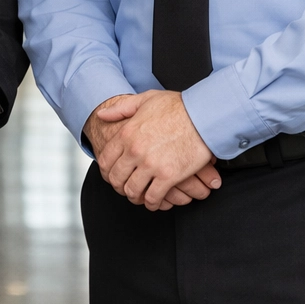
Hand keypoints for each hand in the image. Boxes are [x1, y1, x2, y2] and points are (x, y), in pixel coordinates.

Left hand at [86, 91, 220, 210]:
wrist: (203, 115)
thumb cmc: (177, 107)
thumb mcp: (144, 100)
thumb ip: (120, 109)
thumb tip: (101, 114)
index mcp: (127, 133)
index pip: (105, 161)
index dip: (106, 172)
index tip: (112, 176)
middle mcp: (135, 151)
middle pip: (117, 179)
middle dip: (119, 186)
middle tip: (125, 188)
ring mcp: (151, 165)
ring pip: (133, 191)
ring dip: (135, 196)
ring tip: (140, 196)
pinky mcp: (168, 176)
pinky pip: (153, 197)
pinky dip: (152, 203)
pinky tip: (155, 201)